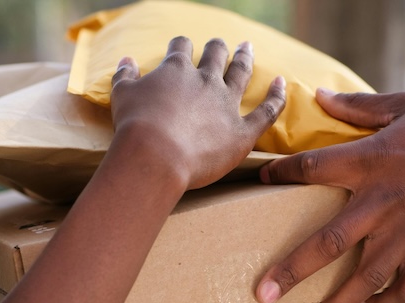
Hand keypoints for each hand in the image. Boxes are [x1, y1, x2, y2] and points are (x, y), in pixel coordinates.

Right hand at [109, 36, 285, 190]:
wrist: (156, 156)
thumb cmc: (135, 127)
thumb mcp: (122, 96)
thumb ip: (125, 76)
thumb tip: (126, 61)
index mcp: (177, 70)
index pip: (180, 48)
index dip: (180, 46)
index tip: (180, 47)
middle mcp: (206, 80)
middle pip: (215, 55)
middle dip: (217, 48)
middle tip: (219, 44)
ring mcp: (227, 104)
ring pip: (240, 73)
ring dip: (244, 58)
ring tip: (247, 48)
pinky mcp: (243, 131)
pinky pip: (267, 110)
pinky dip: (277, 96)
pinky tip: (282, 83)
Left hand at [255, 91, 404, 302]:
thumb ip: (358, 107)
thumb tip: (318, 95)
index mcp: (371, 162)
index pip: (312, 169)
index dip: (281, 174)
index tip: (260, 181)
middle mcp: (383, 203)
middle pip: (328, 243)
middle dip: (292, 271)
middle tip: (263, 293)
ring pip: (365, 278)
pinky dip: (388, 301)